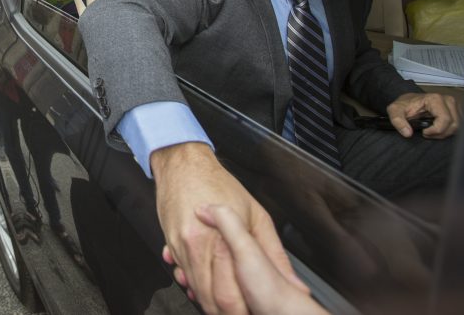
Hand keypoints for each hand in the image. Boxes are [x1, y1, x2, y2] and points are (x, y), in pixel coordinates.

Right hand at [152, 142, 301, 313]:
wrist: (183, 164)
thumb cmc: (218, 183)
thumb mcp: (257, 215)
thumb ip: (274, 253)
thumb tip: (292, 282)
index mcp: (223, 241)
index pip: (231, 295)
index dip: (243, 311)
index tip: (254, 310)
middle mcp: (199, 247)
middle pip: (211, 299)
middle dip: (227, 312)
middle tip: (243, 310)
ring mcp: (182, 248)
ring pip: (196, 290)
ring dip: (210, 302)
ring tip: (227, 304)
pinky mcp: (171, 245)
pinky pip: (183, 275)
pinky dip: (195, 286)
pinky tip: (206, 287)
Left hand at [386, 92, 460, 138]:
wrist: (408, 101)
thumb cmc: (404, 105)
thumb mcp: (395, 111)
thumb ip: (398, 121)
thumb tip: (407, 133)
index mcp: (435, 99)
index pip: (445, 120)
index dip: (435, 130)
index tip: (424, 132)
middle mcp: (448, 100)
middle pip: (454, 124)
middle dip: (440, 133)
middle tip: (427, 133)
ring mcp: (454, 105)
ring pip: (458, 126)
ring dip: (445, 133)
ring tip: (431, 131)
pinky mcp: (457, 110)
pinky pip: (459, 125)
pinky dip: (448, 130)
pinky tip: (438, 129)